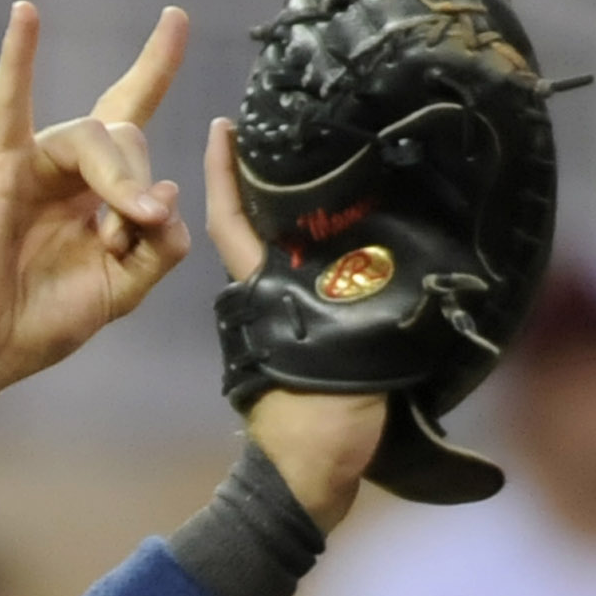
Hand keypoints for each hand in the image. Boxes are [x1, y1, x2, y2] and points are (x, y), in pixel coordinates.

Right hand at [0, 3, 191, 416]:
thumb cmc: (38, 323)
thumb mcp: (121, 292)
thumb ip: (158, 250)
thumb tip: (167, 195)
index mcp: (94, 194)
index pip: (129, 116)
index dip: (155, 68)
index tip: (175, 19)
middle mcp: (66, 170)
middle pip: (128, 135)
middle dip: (140, 187)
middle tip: (129, 238)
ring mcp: (31, 163)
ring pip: (96, 136)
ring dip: (119, 180)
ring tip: (119, 229)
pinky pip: (9, 105)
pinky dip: (17, 59)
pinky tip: (26, 14)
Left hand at [203, 114, 384, 529]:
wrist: (315, 475)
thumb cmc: (315, 424)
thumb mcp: (328, 355)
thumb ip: (343, 310)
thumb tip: (371, 262)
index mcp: (261, 291)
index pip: (231, 221)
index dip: (225, 174)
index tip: (223, 126)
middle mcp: (269, 294)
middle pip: (261, 222)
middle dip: (269, 175)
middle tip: (292, 120)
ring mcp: (285, 313)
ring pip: (287, 247)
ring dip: (302, 207)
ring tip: (333, 155)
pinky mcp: (308, 332)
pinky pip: (312, 276)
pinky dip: (328, 247)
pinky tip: (360, 216)